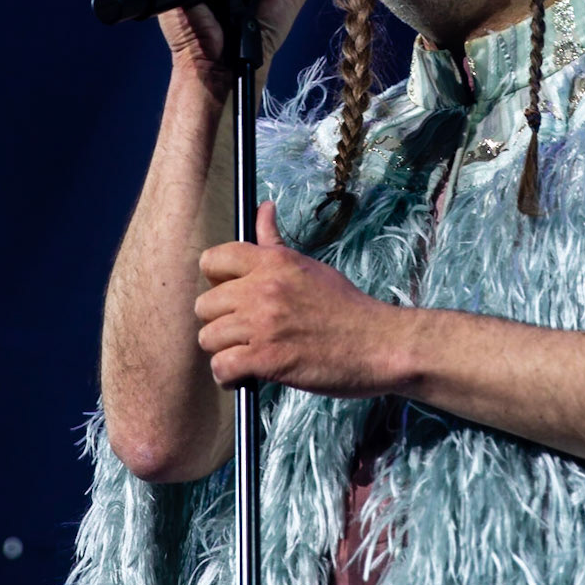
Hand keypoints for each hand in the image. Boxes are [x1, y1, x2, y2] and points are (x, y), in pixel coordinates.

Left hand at [196, 202, 394, 393]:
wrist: (380, 344)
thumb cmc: (347, 308)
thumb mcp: (309, 266)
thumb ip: (274, 242)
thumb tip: (263, 207)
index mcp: (273, 262)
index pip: (213, 260)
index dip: (216, 282)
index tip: (232, 298)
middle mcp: (264, 288)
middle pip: (204, 305)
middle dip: (219, 322)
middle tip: (243, 333)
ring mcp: (264, 324)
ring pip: (208, 338)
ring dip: (224, 352)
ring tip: (247, 356)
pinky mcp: (268, 359)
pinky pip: (222, 367)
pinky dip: (229, 377)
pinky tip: (247, 376)